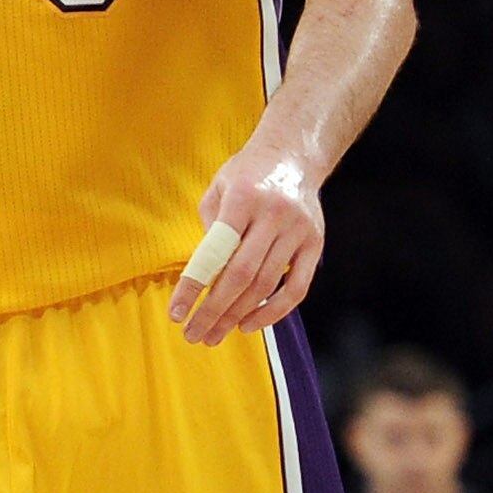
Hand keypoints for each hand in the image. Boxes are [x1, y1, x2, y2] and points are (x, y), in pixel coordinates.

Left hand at [170, 144, 323, 344]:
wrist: (293, 156)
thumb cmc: (245, 176)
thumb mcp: (217, 189)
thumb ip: (209, 230)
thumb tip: (201, 277)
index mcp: (243, 198)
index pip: (214, 252)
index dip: (193, 287)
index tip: (176, 314)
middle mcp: (274, 215)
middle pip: (241, 275)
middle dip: (214, 311)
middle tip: (193, 336)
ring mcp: (299, 231)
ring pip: (266, 285)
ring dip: (237, 316)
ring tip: (213, 335)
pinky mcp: (316, 243)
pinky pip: (297, 288)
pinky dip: (274, 312)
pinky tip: (249, 325)